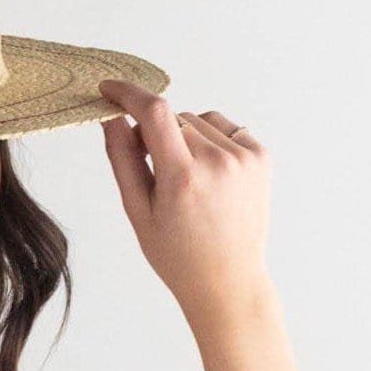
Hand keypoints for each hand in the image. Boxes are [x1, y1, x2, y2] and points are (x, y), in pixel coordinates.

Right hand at [97, 78, 273, 328]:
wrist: (228, 281)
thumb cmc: (177, 254)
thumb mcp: (138, 211)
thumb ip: (122, 159)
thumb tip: (112, 117)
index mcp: (183, 177)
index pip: (153, 112)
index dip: (128, 93)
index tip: (110, 89)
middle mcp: (218, 162)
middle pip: (172, 118)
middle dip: (153, 132)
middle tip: (151, 167)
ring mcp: (245, 158)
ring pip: (197, 120)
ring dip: (183, 136)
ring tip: (184, 176)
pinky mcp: (261, 157)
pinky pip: (224, 127)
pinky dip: (209, 139)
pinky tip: (207, 172)